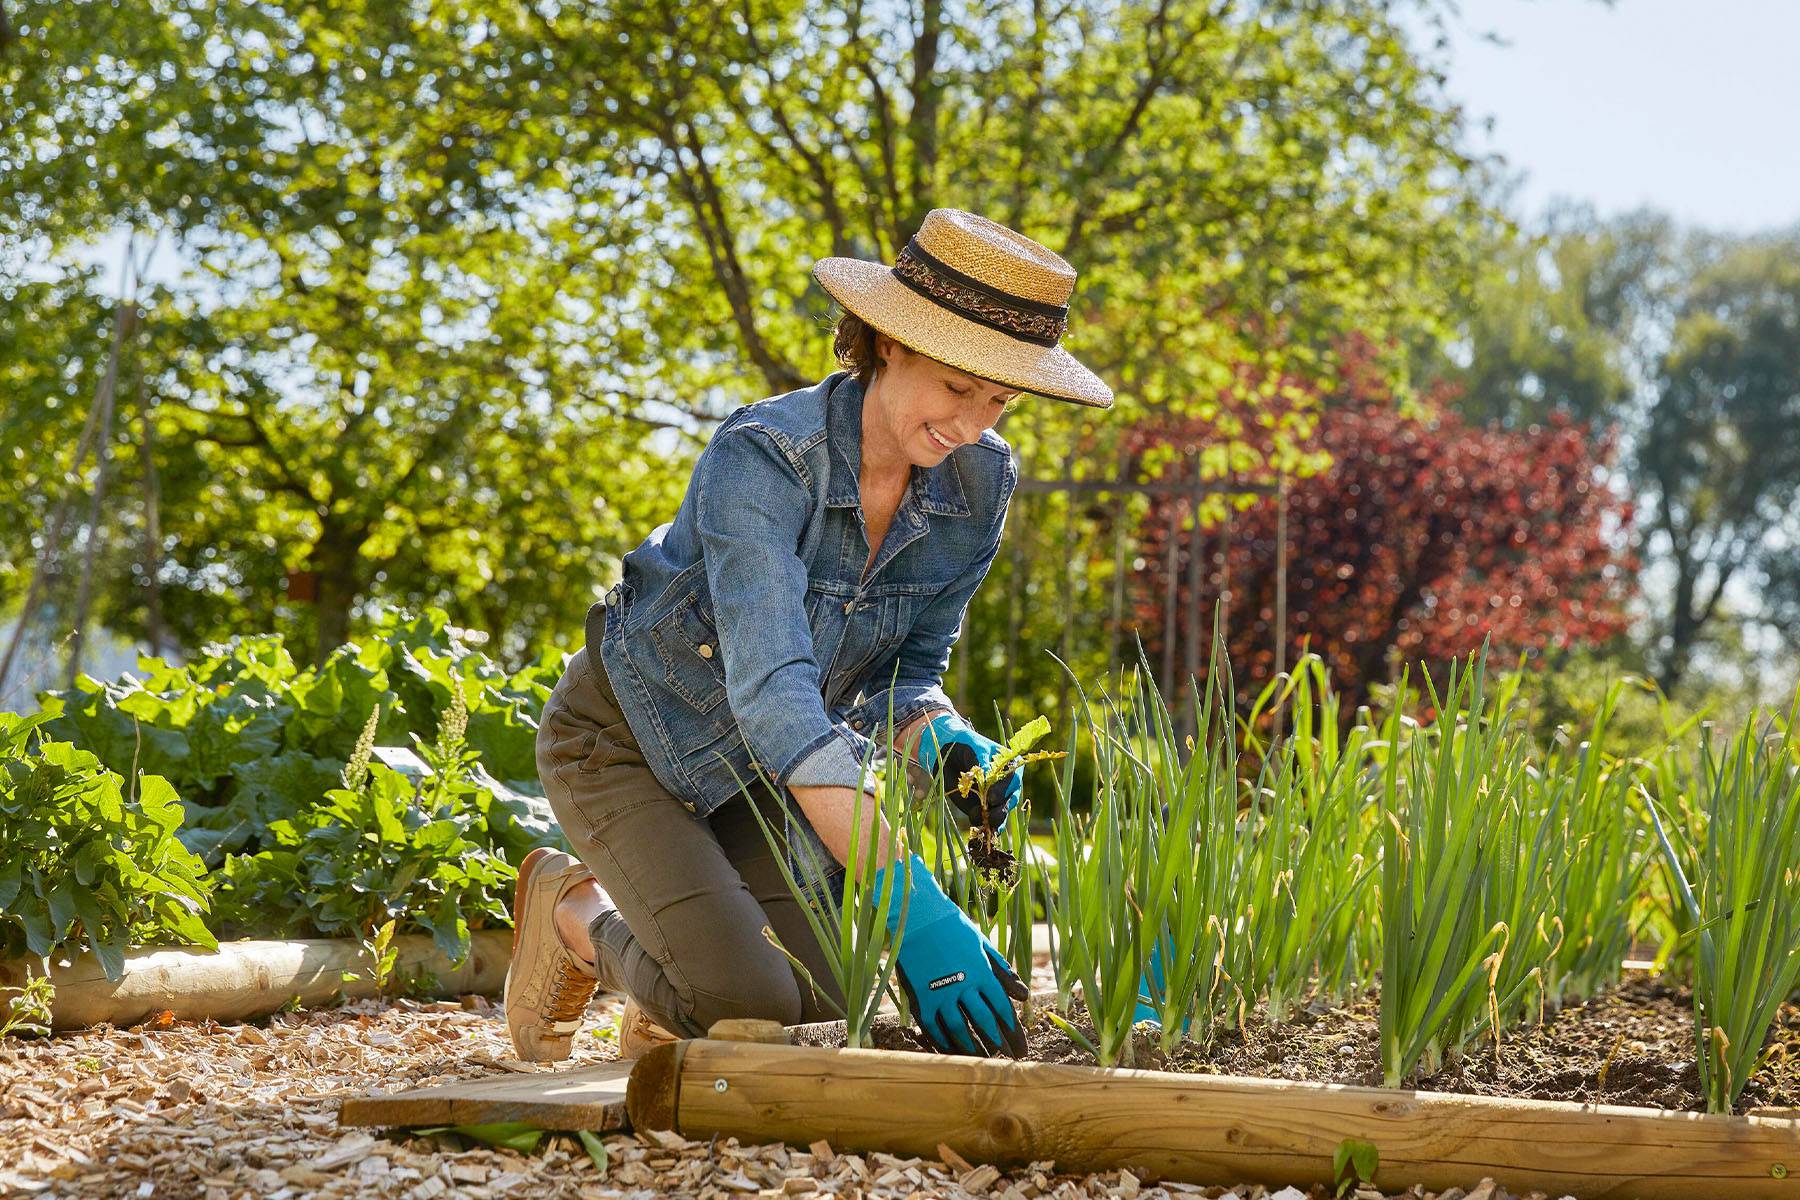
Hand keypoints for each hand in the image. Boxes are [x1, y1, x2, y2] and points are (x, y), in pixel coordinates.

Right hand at [874, 854, 1028, 1056]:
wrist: (916, 916)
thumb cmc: (952, 927)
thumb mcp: (982, 944)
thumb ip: (1002, 970)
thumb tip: (1024, 995)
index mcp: (981, 972)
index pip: (1002, 1008)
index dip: (1012, 1030)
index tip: (1019, 1045)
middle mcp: (963, 986)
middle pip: (984, 1022)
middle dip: (998, 1043)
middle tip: (1006, 1060)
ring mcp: (940, 993)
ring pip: (960, 1030)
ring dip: (973, 1048)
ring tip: (983, 1060)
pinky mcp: (921, 998)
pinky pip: (933, 1028)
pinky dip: (944, 1042)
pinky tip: (952, 1051)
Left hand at [915, 713, 1022, 830]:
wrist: (947, 753)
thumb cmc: (964, 745)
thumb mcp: (973, 748)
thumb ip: (981, 762)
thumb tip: (988, 777)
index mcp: (1010, 765)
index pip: (1012, 780)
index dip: (1003, 790)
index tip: (991, 797)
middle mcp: (1007, 783)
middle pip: (1010, 799)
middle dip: (1001, 809)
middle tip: (989, 815)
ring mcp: (997, 797)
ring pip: (1002, 811)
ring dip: (994, 820)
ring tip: (984, 825)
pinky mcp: (984, 807)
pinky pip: (989, 819)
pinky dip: (987, 826)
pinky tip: (984, 832)